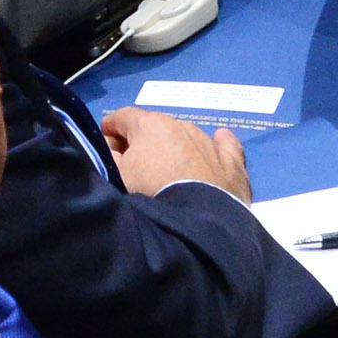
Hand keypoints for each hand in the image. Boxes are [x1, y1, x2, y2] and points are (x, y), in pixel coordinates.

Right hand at [100, 106, 249, 199]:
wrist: (196, 221)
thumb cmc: (149, 193)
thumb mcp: (117, 176)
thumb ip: (109, 158)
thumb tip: (114, 151)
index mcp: (151, 125)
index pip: (123, 117)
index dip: (110, 129)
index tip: (105, 145)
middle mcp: (182, 126)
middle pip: (155, 129)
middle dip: (143, 143)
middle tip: (133, 167)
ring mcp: (210, 142)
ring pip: (187, 138)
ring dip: (175, 149)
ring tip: (168, 172)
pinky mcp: (232, 162)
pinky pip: (225, 145)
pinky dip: (218, 144)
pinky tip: (219, 141)